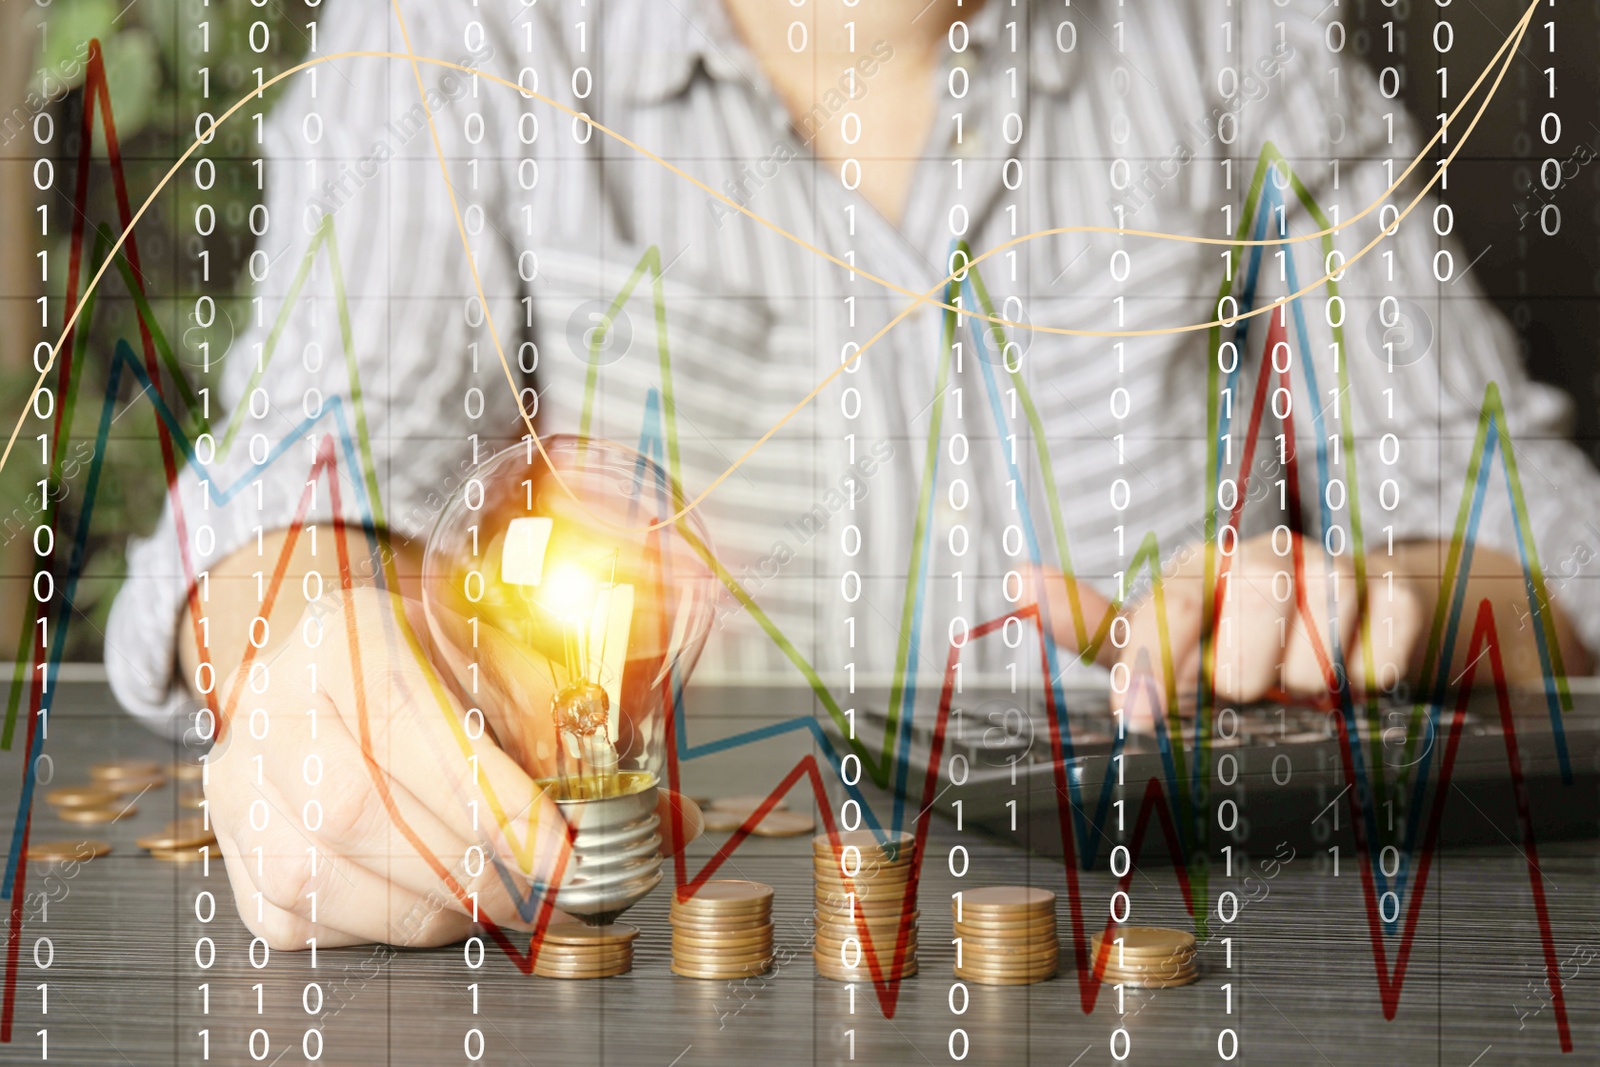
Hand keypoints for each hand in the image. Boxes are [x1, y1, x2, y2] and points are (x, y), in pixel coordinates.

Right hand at [204, 586, 699, 948]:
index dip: (490, 804)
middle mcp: (276, 702)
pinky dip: (386, 925)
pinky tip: (434, 899)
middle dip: (472, 867)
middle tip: (540, 891)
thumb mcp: (503, 659)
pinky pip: (308, 916)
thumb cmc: (429, 662)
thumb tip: (671, 821)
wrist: (322, 661)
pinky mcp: (237, 849)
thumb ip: (578, 733)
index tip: (560, 856)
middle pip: (362, 810)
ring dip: (435, 905)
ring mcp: (240, 780)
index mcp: (350, 633)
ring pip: (331, 875)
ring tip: (494, 895)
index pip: (410, 725)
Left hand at [1035, 532, 1423, 728]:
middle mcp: (1258, 560)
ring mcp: (1329, 568)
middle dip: (1249, 672)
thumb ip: (1095, 627)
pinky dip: (1369, 677)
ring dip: (1308, 680)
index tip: (1139, 716)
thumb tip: (1017, 580)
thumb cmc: (1238, 642)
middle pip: (1253, 609)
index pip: (1167, 607)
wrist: (1355, 623)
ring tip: (1300, 684)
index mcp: (1195, 573)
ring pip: (1319, 642)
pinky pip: (1383, 648)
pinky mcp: (1394, 588)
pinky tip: (1357, 676)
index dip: (1153, 661)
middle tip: (1248, 690)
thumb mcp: (1163, 642)